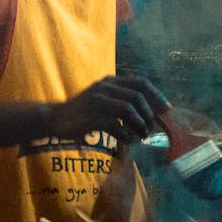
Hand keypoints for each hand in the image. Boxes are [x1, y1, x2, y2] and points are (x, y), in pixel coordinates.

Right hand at [49, 75, 167, 143]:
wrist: (54, 118)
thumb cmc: (83, 111)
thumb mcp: (101, 98)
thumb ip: (121, 100)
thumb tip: (149, 113)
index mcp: (109, 81)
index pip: (140, 82)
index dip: (156, 95)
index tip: (166, 109)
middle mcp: (104, 87)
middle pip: (137, 97)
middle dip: (149, 114)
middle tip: (151, 127)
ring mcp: (96, 101)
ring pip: (128, 110)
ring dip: (140, 125)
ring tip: (142, 136)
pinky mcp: (90, 117)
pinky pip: (115, 125)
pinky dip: (125, 134)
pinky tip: (127, 141)